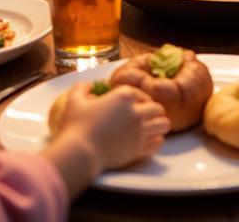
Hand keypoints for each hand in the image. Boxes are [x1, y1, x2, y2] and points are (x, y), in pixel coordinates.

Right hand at [47, 84, 169, 189]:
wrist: (80, 152)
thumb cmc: (76, 125)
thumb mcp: (74, 100)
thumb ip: (82, 88)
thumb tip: (87, 86)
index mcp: (124, 95)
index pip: (142, 93)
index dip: (140, 99)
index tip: (136, 105)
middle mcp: (136, 111)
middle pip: (157, 108)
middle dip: (153, 111)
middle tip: (146, 117)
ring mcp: (140, 130)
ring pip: (164, 124)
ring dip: (159, 125)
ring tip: (152, 128)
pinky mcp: (140, 149)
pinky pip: (158, 142)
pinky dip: (156, 141)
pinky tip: (148, 142)